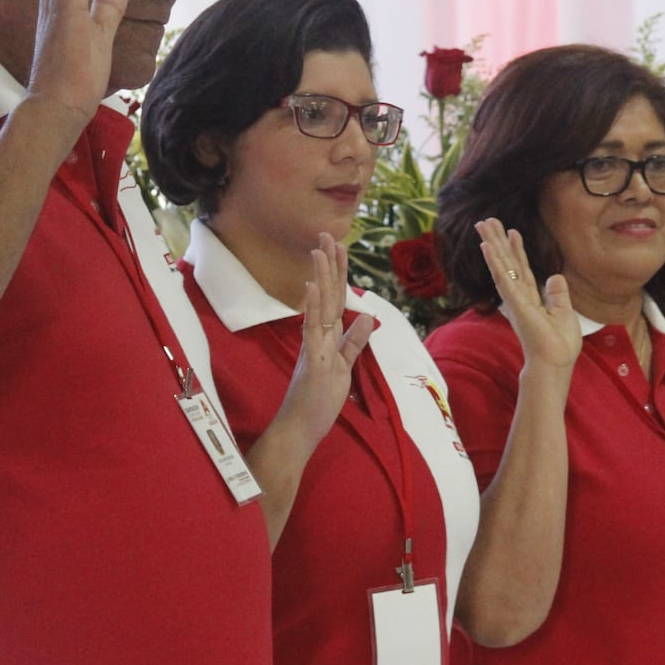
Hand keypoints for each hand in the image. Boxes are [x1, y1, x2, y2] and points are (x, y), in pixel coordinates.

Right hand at [276, 233, 373, 451]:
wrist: (298, 428)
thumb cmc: (317, 401)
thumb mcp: (343, 369)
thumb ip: (353, 344)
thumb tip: (367, 318)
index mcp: (326, 338)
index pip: (336, 301)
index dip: (339, 274)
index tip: (339, 248)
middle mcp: (318, 337)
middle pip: (327, 295)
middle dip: (329, 265)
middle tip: (327, 235)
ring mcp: (314, 347)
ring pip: (320, 306)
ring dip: (321, 277)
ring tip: (321, 251)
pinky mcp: (314, 361)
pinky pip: (312, 330)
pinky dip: (313, 308)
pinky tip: (312, 287)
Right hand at [475, 218, 580, 373]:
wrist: (554, 363)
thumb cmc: (559, 345)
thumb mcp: (564, 313)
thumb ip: (557, 294)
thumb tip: (555, 276)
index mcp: (529, 298)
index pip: (521, 269)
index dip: (516, 250)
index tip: (512, 231)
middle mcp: (518, 296)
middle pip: (506, 263)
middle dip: (497, 241)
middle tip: (486, 221)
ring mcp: (514, 299)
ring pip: (501, 266)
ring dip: (492, 245)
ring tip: (483, 225)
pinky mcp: (515, 303)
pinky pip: (503, 278)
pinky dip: (495, 261)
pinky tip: (488, 246)